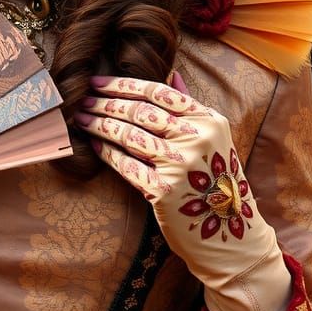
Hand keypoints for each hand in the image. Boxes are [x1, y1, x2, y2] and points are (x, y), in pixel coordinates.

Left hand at [75, 74, 290, 310]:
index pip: (158, 92)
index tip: (98, 82)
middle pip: (139, 111)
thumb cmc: (217, 183)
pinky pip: (125, 165)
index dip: (123, 84)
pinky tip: (95, 145)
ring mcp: (179, 165)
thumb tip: (172, 74)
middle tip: (81, 99)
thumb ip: (192, 107)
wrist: (230, 236)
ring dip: (99, 124)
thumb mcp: (215, 139)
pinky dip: (107, 153)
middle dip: (104, 103)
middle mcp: (196, 139)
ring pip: (128, 135)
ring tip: (82, 119)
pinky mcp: (162, 191)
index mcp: (209, 121)